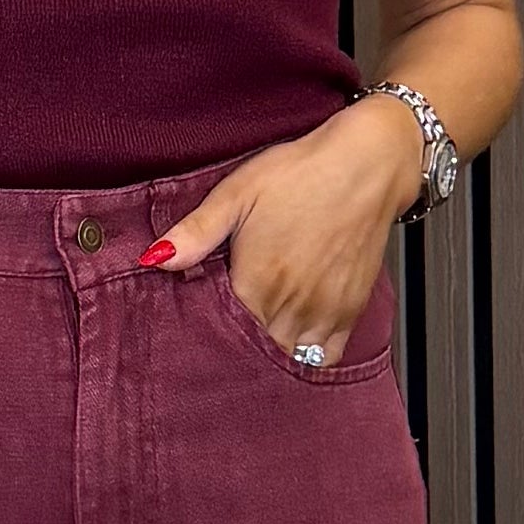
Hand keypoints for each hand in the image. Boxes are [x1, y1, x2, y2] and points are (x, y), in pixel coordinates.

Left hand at [138, 96, 422, 360]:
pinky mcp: (351, 310)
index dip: (206, 336)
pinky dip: (309, 355)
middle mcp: (291, 306)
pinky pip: (326, 356)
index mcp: (256, 282)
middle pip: (255, 353)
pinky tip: (294, 339)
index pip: (222, 334)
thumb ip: (196, 232)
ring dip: (271, 355)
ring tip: (256, 340)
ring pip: (289, 358)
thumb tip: (156, 258)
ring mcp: (324, 312)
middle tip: (224, 339)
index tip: (197, 328)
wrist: (367, 164)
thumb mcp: (237, 192)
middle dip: (237, 351)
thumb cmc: (301, 173)